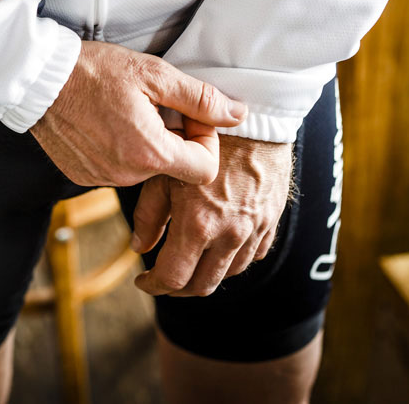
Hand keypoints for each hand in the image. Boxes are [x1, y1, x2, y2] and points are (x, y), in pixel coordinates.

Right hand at [31, 42, 247, 187]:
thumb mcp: (153, 73)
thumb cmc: (91, 71)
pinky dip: (117, 149)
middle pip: (172, 169)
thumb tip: (237, 114)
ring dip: (144, 144)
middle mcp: (126, 174)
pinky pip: (115, 169)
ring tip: (124, 111)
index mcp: (150, 152)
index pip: (205, 170)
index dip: (205, 142)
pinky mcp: (81, 176)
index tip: (189, 117)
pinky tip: (102, 122)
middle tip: (154, 106)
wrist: (35, 78)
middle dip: (173, 139)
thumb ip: (200, 98)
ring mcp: (101, 178)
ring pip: (143, 169)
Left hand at [131, 135, 293, 296]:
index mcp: (198, 225)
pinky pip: (253, 255)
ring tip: (189, 261)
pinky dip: (233, 260)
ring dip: (206, 274)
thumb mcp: (164, 174)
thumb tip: (138, 246)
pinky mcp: (270, 222)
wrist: (252, 122)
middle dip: (178, 287)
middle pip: (202, 285)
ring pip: (229, 273)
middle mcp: (229, 235)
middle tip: (163, 276)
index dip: (154, 285)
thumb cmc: (202, 142)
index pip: (173, 277)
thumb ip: (149, 216)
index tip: (143, 280)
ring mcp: (253, 231)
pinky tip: (218, 248)